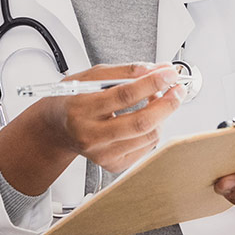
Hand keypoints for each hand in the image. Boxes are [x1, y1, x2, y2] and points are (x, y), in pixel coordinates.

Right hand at [26, 62, 183, 173]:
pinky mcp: (113, 165)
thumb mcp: (90, 77)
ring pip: (148, 136)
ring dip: (161, 115)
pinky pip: (146, 147)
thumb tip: (156, 69)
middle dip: (167, 104)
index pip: (124, 95)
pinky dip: (153, 128)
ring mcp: (102, 154)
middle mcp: (91, 136)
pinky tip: (145, 117)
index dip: (152, 83)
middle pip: (141, 122)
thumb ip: (124, 72)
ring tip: (156, 99)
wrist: (56, 129)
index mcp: (81, 109)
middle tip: (178, 90)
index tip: (169, 73)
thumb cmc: (72, 100)